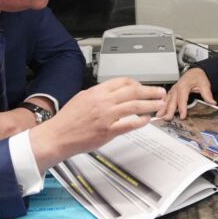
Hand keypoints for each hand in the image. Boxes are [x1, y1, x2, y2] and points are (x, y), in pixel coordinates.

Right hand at [29, 77, 166, 171]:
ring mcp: (106, 117)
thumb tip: (112, 93)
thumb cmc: (66, 120)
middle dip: (150, 91)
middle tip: (160, 93)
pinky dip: (140, 120)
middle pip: (133, 92)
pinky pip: (129, 124)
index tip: (143, 87)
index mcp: (96, 92)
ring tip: (159, 105)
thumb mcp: (81, 98)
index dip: (137, 84)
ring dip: (150, 104)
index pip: (122, 82)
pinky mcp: (108, 131)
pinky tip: (146, 119)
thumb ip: (98, 95)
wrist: (57, 136)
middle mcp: (103, 102)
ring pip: (135, 106)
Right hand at [156, 67, 215, 119]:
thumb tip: (212, 102)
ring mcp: (173, 90)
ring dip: (163, 108)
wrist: (195, 71)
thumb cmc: (198, 76)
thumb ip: (207, 94)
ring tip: (159, 116)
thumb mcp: (204, 84)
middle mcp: (176, 88)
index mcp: (184, 86)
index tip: (182, 116)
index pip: (182, 99)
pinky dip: (162, 104)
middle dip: (169, 110)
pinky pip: (165, 98)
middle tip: (167, 118)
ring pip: (167, 100)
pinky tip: (159, 109)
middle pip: (172, 101)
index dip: (182, 108)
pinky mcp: (172, 91)